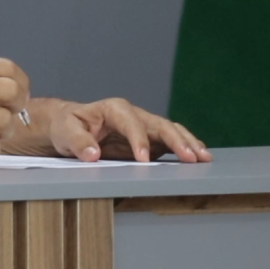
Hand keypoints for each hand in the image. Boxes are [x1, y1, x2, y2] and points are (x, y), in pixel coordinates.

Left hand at [47, 98, 211, 162]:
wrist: (69, 127)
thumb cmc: (67, 127)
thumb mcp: (65, 132)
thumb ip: (78, 142)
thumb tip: (93, 154)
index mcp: (113, 109)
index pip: (131, 123)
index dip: (139, 140)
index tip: (143, 160)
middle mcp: (133, 115)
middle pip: (159, 124)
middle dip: (177, 140)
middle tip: (191, 157)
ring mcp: (143, 127)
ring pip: (171, 131)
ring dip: (188, 143)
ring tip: (204, 158)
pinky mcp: (148, 140)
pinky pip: (170, 143)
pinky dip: (185, 149)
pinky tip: (198, 158)